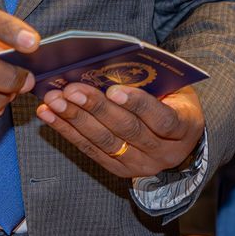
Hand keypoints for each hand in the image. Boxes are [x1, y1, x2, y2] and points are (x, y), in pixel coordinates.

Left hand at [36, 81, 204, 177]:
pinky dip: (68, 132)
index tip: (113, 90)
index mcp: (185, 127)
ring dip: (75, 120)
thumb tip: (111, 64)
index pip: (162, 118)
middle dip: (95, 109)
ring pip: (105, 143)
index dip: (138, 104)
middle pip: (127, 130)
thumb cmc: (175, 101)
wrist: (181, 139)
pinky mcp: (121, 171)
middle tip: (70, 90)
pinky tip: (50, 116)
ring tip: (54, 101)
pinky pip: (91, 151)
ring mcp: (142, 165)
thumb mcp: (175, 88)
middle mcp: (165, 152)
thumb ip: (151, 81)